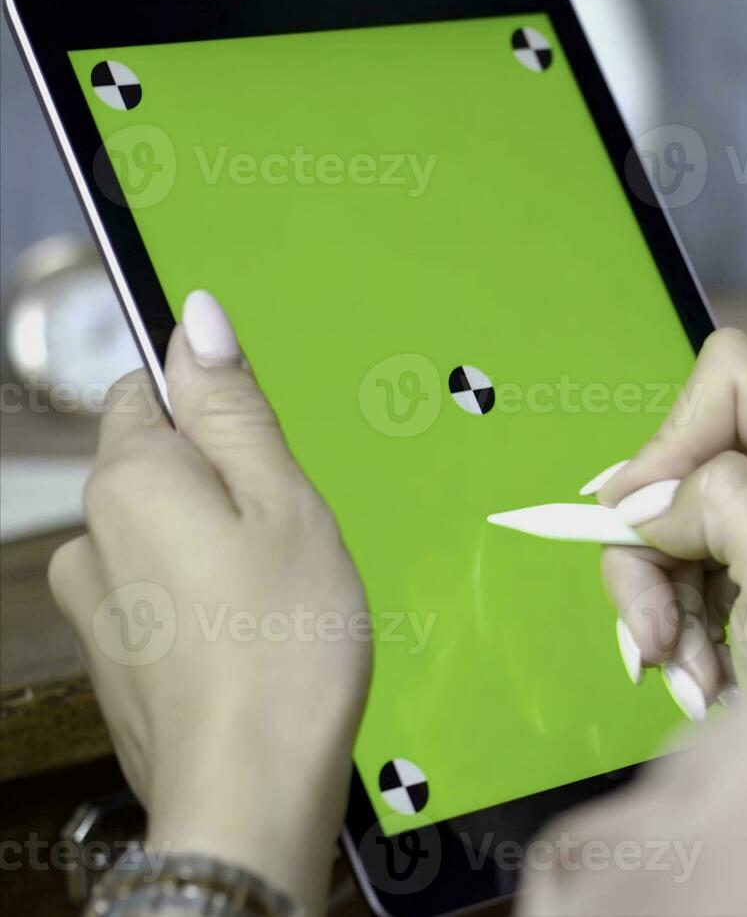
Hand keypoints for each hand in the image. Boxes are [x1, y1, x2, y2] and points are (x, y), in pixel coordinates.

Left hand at [49, 291, 368, 912]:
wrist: (250, 792)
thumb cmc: (285, 644)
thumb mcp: (286, 504)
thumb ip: (236, 409)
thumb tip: (197, 317)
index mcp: (130, 479)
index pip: (152, 388)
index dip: (220, 409)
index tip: (273, 459)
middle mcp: (92, 535)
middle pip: (158, 466)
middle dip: (226, 486)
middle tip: (293, 537)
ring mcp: (95, 607)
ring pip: (161, 536)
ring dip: (215, 548)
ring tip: (281, 597)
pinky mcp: (112, 664)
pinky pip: (159, 599)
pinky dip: (204, 606)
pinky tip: (255, 641)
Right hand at [591, 328, 746, 720]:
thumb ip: (732, 509)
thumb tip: (647, 495)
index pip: (734, 377)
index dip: (671, 439)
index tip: (642, 523)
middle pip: (684, 458)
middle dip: (652, 550)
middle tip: (657, 639)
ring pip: (666, 519)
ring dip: (655, 602)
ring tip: (691, 677)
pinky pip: (674, 568)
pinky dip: (668, 625)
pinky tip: (700, 677)